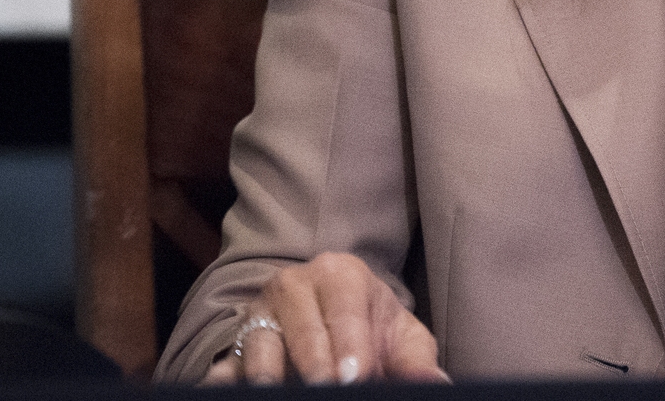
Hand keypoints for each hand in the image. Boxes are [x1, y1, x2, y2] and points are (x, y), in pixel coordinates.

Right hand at [200, 252, 449, 384]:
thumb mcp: (398, 337)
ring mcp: (260, 314)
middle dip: (315, 364)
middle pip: (302, 327)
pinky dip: (226, 378)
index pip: (346, 309)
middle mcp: (295, 286)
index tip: (356, 377)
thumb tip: (438, 384)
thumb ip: (416, 361)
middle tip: (327, 387)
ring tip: (277, 391)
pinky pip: (227, 362)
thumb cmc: (369, 328)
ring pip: (260, 344)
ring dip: (268, 372)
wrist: (327, 314)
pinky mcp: (236, 344)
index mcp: (341, 274)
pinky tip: (229, 386)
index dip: (351, 345)